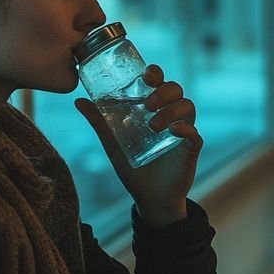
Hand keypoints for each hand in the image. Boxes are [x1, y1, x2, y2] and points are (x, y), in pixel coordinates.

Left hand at [75, 65, 201, 227]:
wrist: (149, 199)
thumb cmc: (133, 169)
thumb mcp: (112, 144)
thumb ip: (100, 123)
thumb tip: (78, 100)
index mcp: (154, 110)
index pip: (160, 83)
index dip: (156, 73)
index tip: (146, 76)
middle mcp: (171, 117)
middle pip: (177, 91)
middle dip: (164, 91)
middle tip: (148, 103)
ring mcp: (183, 132)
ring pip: (188, 107)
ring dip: (171, 111)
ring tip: (154, 124)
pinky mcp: (190, 149)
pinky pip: (195, 134)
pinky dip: (186, 128)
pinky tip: (173, 131)